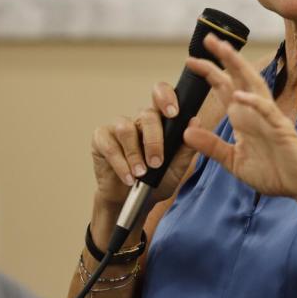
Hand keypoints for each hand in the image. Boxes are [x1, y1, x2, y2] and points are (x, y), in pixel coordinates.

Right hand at [90, 82, 198, 207]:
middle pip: (147, 115)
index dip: (166, 97)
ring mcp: (118, 128)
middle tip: (157, 163)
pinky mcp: (101, 139)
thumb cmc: (157, 181)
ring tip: (141, 174)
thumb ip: (187, 147)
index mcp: (161, 121)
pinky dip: (120, 163)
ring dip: (135, 154)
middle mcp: (139, 121)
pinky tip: (128, 177)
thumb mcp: (177, 168)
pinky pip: (109, 145)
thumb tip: (195, 121)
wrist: (133, 202)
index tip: (174, 113)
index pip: (162, 95)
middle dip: (154, 140)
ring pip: (126, 129)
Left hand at [182, 34, 296, 199]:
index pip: (224, 88)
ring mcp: (269, 118)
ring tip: (224, 50)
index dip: (209, 73)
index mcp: (243, 118)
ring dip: (238, 67)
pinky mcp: (281, 129)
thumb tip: (187, 131)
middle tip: (208, 38)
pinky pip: (266, 111)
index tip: (191, 60)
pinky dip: (253, 102)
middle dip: (223, 58)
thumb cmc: (274, 172)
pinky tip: (239, 95)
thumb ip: (212, 146)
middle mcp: (255, 112)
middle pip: (238, 77)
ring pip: (253, 85)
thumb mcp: (234, 161)